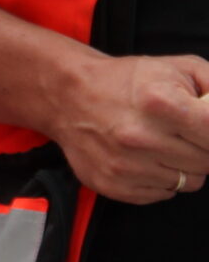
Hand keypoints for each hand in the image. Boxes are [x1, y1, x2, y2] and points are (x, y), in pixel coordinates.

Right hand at [41, 52, 208, 204]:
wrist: (66, 94)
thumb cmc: (128, 80)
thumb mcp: (178, 68)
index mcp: (160, 103)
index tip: (207, 126)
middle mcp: (141, 138)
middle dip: (204, 146)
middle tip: (185, 131)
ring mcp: (126, 166)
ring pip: (190, 182)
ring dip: (185, 164)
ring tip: (163, 143)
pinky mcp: (113, 185)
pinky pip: (164, 193)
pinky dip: (162, 178)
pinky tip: (145, 157)